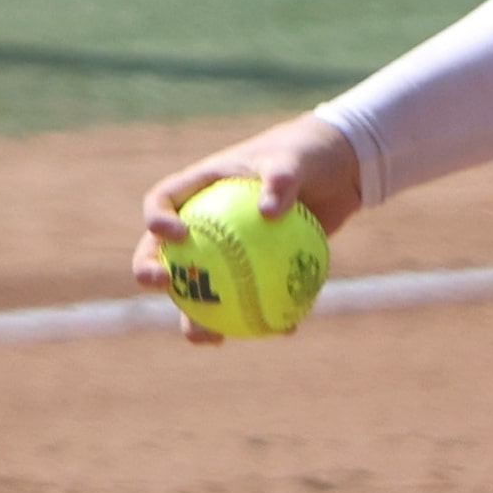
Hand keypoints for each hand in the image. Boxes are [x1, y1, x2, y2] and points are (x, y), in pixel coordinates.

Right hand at [136, 114, 364, 344]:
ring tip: (211, 339)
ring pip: (202, 287)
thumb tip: (268, 212)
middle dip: (152, 272)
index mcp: (202, 185)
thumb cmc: (308, 154)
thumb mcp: (296, 159)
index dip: (157, 220)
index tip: (175, 235)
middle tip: (166, 287)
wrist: (340, 169)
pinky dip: (264, 313)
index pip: (162, 199)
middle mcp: (205, 219)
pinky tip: (284, 329)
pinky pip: (252, 295)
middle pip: (163, 250)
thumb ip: (282, 180)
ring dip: (198, 317)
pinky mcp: (255, 266)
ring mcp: (227, 247)